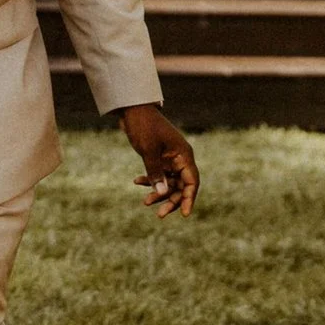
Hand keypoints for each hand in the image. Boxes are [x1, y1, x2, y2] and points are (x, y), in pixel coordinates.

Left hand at [119, 103, 198, 217]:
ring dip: (158, 192)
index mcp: (184, 155)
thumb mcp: (148, 150)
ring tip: (145, 202)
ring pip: (168, 183)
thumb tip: (162, 192)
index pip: (192, 182)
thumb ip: (155, 171)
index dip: (189, 199)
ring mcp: (169, 159)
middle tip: (159, 214)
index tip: (185, 214)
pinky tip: (137, 182)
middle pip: (180, 186)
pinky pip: (158, 175)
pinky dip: (149, 180)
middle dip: (171, 200)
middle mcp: (180, 158)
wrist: (132, 110)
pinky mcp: (159, 158)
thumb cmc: (143, 126)